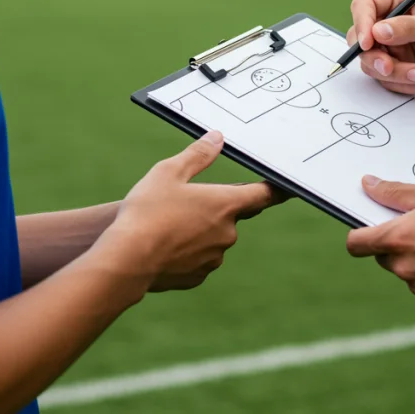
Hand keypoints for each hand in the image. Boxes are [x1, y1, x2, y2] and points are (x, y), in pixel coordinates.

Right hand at [108, 131, 283, 291]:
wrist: (126, 260)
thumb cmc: (147, 211)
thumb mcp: (168, 172)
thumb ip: (197, 155)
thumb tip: (217, 138)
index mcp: (226, 204)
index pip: (263, 195)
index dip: (276, 190)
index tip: (287, 188)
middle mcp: (227, 233)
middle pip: (231, 216)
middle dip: (214, 209)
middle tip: (185, 204)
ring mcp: (214, 257)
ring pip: (213, 239)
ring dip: (199, 231)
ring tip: (167, 226)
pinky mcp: (198, 276)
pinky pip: (198, 260)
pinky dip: (186, 253)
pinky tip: (163, 247)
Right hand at [347, 0, 414, 93]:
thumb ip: (410, 28)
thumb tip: (378, 32)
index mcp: (399, 1)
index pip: (365, 6)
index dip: (362, 23)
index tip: (369, 42)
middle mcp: (391, 24)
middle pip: (360, 39)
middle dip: (374, 57)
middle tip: (390, 67)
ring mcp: (394, 49)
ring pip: (373, 64)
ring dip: (396, 75)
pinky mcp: (400, 69)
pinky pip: (388, 82)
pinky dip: (406, 85)